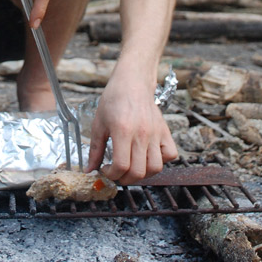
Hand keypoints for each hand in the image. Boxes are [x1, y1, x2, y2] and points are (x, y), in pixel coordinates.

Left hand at [86, 67, 177, 184]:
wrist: (132, 82)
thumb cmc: (114, 99)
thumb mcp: (98, 123)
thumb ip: (95, 149)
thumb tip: (89, 169)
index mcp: (123, 131)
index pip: (121, 165)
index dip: (112, 174)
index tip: (106, 170)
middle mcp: (142, 134)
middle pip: (138, 171)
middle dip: (124, 179)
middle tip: (117, 173)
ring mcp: (155, 133)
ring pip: (155, 167)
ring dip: (143, 174)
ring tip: (132, 168)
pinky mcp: (165, 131)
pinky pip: (171, 155)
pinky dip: (161, 161)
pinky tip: (148, 156)